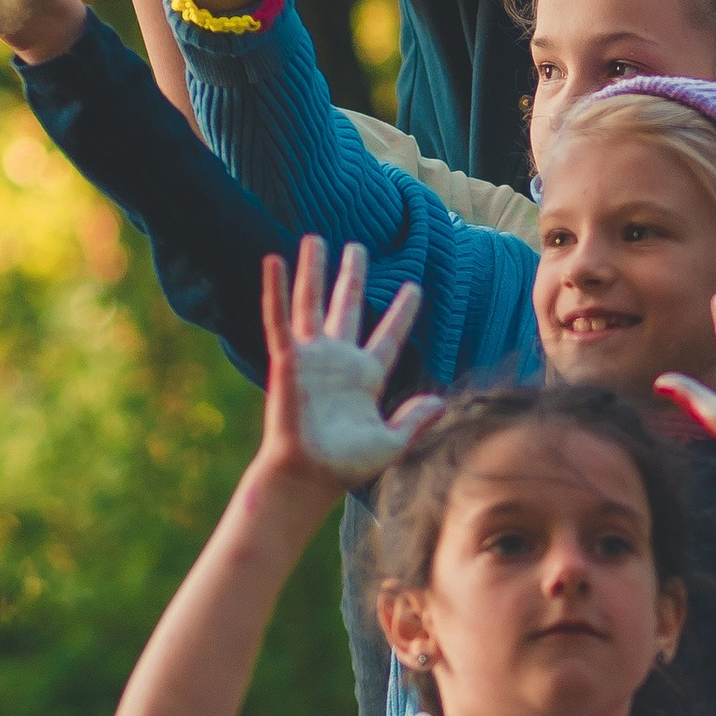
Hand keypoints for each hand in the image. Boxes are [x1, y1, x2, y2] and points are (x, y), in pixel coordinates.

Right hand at [255, 240, 440, 495]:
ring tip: (314, 239)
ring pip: (312, 303)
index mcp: (367, 377)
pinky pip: (280, 319)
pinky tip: (274, 261)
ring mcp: (312, 358)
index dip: (401, 312)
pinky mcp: (287, 360)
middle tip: (357, 247)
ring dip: (314, 271)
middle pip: (347, 307)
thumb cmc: (347, 466)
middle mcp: (339, 361)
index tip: (414, 287)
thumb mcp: (392, 442)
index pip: (389, 336)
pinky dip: (276, 289)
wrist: (309, 476)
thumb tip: (441, 402)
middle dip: (352, 277)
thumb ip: (415, 420)